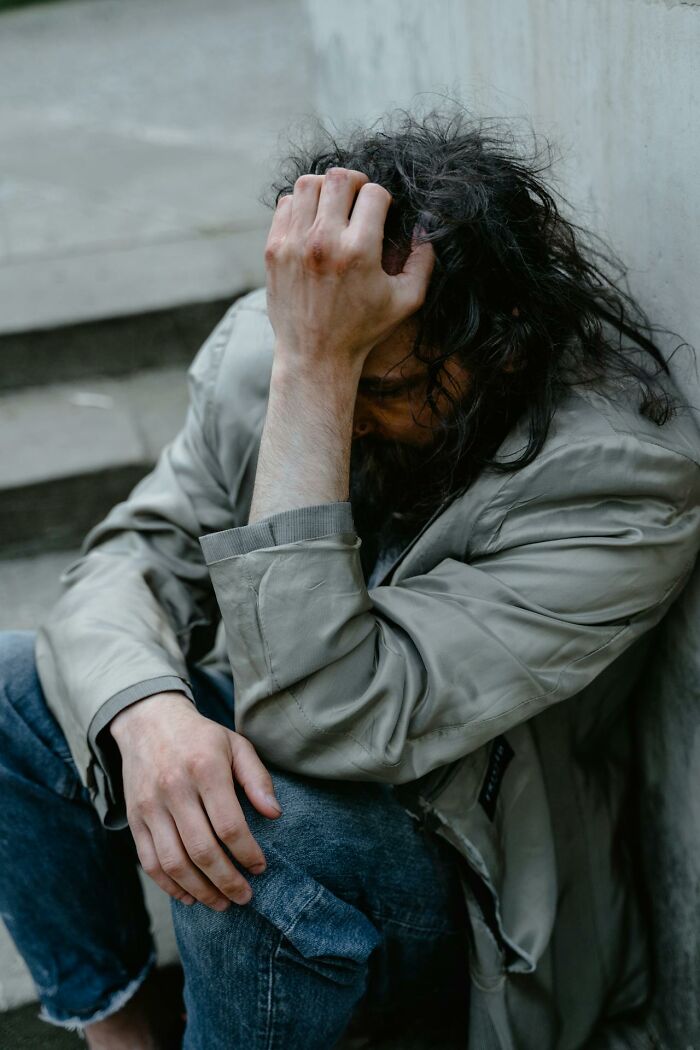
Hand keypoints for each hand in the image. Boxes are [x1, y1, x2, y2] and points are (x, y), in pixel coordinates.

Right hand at [109, 691, 281, 910]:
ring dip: (200, 890)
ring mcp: (150, 806)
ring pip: (174, 863)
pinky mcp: (134, 819)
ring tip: (221, 903)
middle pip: (202, 850)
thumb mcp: (236, 745)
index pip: (229, 825)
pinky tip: (190, 896)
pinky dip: (170, 885)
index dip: (247, 854)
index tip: (261, 867)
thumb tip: (275, 814)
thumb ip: (257, 779)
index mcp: (205, 769)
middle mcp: (174, 789)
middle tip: (244, 896)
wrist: (148, 721)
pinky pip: (150, 862)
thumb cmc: (200, 737)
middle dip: (227, 881)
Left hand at [264, 167, 434, 369]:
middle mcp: (324, 242)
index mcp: (359, 251)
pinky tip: (312, 221)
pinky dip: (302, 204)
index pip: (374, 193)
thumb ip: (423, 261)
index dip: (382, 199)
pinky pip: (286, 204)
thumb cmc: (363, 329)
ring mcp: (294, 244)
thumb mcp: (406, 300)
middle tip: (358, 198)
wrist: (315, 355)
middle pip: (339, 178)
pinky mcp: (274, 250)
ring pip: (308, 182)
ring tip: (333, 205)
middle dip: (355, 182)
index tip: (380, 213)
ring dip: (326, 188)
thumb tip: (423, 225)